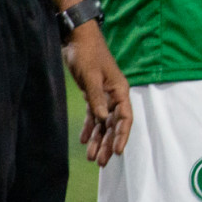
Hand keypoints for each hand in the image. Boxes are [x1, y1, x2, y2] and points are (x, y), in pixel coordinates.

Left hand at [62, 24, 131, 165]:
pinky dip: (90, 127)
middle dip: (109, 143)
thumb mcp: (91, 76)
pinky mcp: (92, 93)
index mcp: (119, 90)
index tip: (118, 152)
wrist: (77, 39)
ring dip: (99, 139)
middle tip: (102, 162)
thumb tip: (102, 119)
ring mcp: (103, 95)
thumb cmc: (87, 54)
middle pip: (114, 124)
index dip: (122, 135)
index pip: (125, 117)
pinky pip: (94, 115)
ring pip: (103, 122)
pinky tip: (85, 140)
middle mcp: (114, 95)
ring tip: (93, 158)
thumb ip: (96, 98)